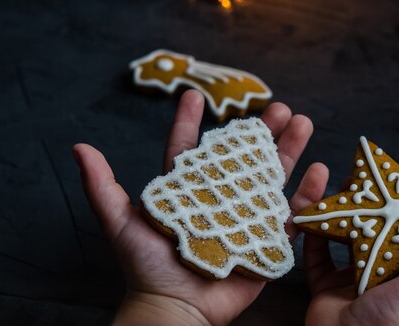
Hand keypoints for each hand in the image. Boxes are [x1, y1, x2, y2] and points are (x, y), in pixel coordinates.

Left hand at [73, 90, 316, 325]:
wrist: (176, 311)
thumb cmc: (147, 268)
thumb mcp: (121, 223)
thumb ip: (102, 186)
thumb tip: (79, 147)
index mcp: (187, 190)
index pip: (191, 148)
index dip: (193, 121)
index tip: (197, 94)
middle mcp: (219, 199)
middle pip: (243, 157)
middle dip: (261, 130)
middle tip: (277, 106)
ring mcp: (246, 218)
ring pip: (272, 177)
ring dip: (289, 150)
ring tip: (302, 122)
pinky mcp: (267, 241)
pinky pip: (293, 215)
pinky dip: (308, 194)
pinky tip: (319, 170)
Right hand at [299, 162, 398, 325]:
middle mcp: (386, 267)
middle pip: (383, 220)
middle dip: (379, 192)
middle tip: (374, 167)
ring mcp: (355, 273)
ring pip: (348, 228)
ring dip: (344, 203)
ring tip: (344, 178)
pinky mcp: (326, 282)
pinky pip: (316, 250)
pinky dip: (311, 228)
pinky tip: (311, 206)